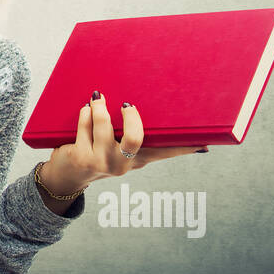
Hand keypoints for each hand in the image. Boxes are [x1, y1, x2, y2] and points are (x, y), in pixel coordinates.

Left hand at [38, 90, 203, 198]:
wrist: (66, 176)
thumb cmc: (96, 154)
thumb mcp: (118, 148)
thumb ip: (134, 135)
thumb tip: (146, 111)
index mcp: (138, 159)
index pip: (166, 153)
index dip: (185, 147)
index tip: (206, 142)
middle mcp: (123, 164)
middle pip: (135, 139)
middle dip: (131, 117)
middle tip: (126, 104)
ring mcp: (102, 162)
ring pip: (104, 128)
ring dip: (100, 108)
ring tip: (97, 98)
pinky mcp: (82, 158)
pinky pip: (85, 127)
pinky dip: (85, 114)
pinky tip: (86, 110)